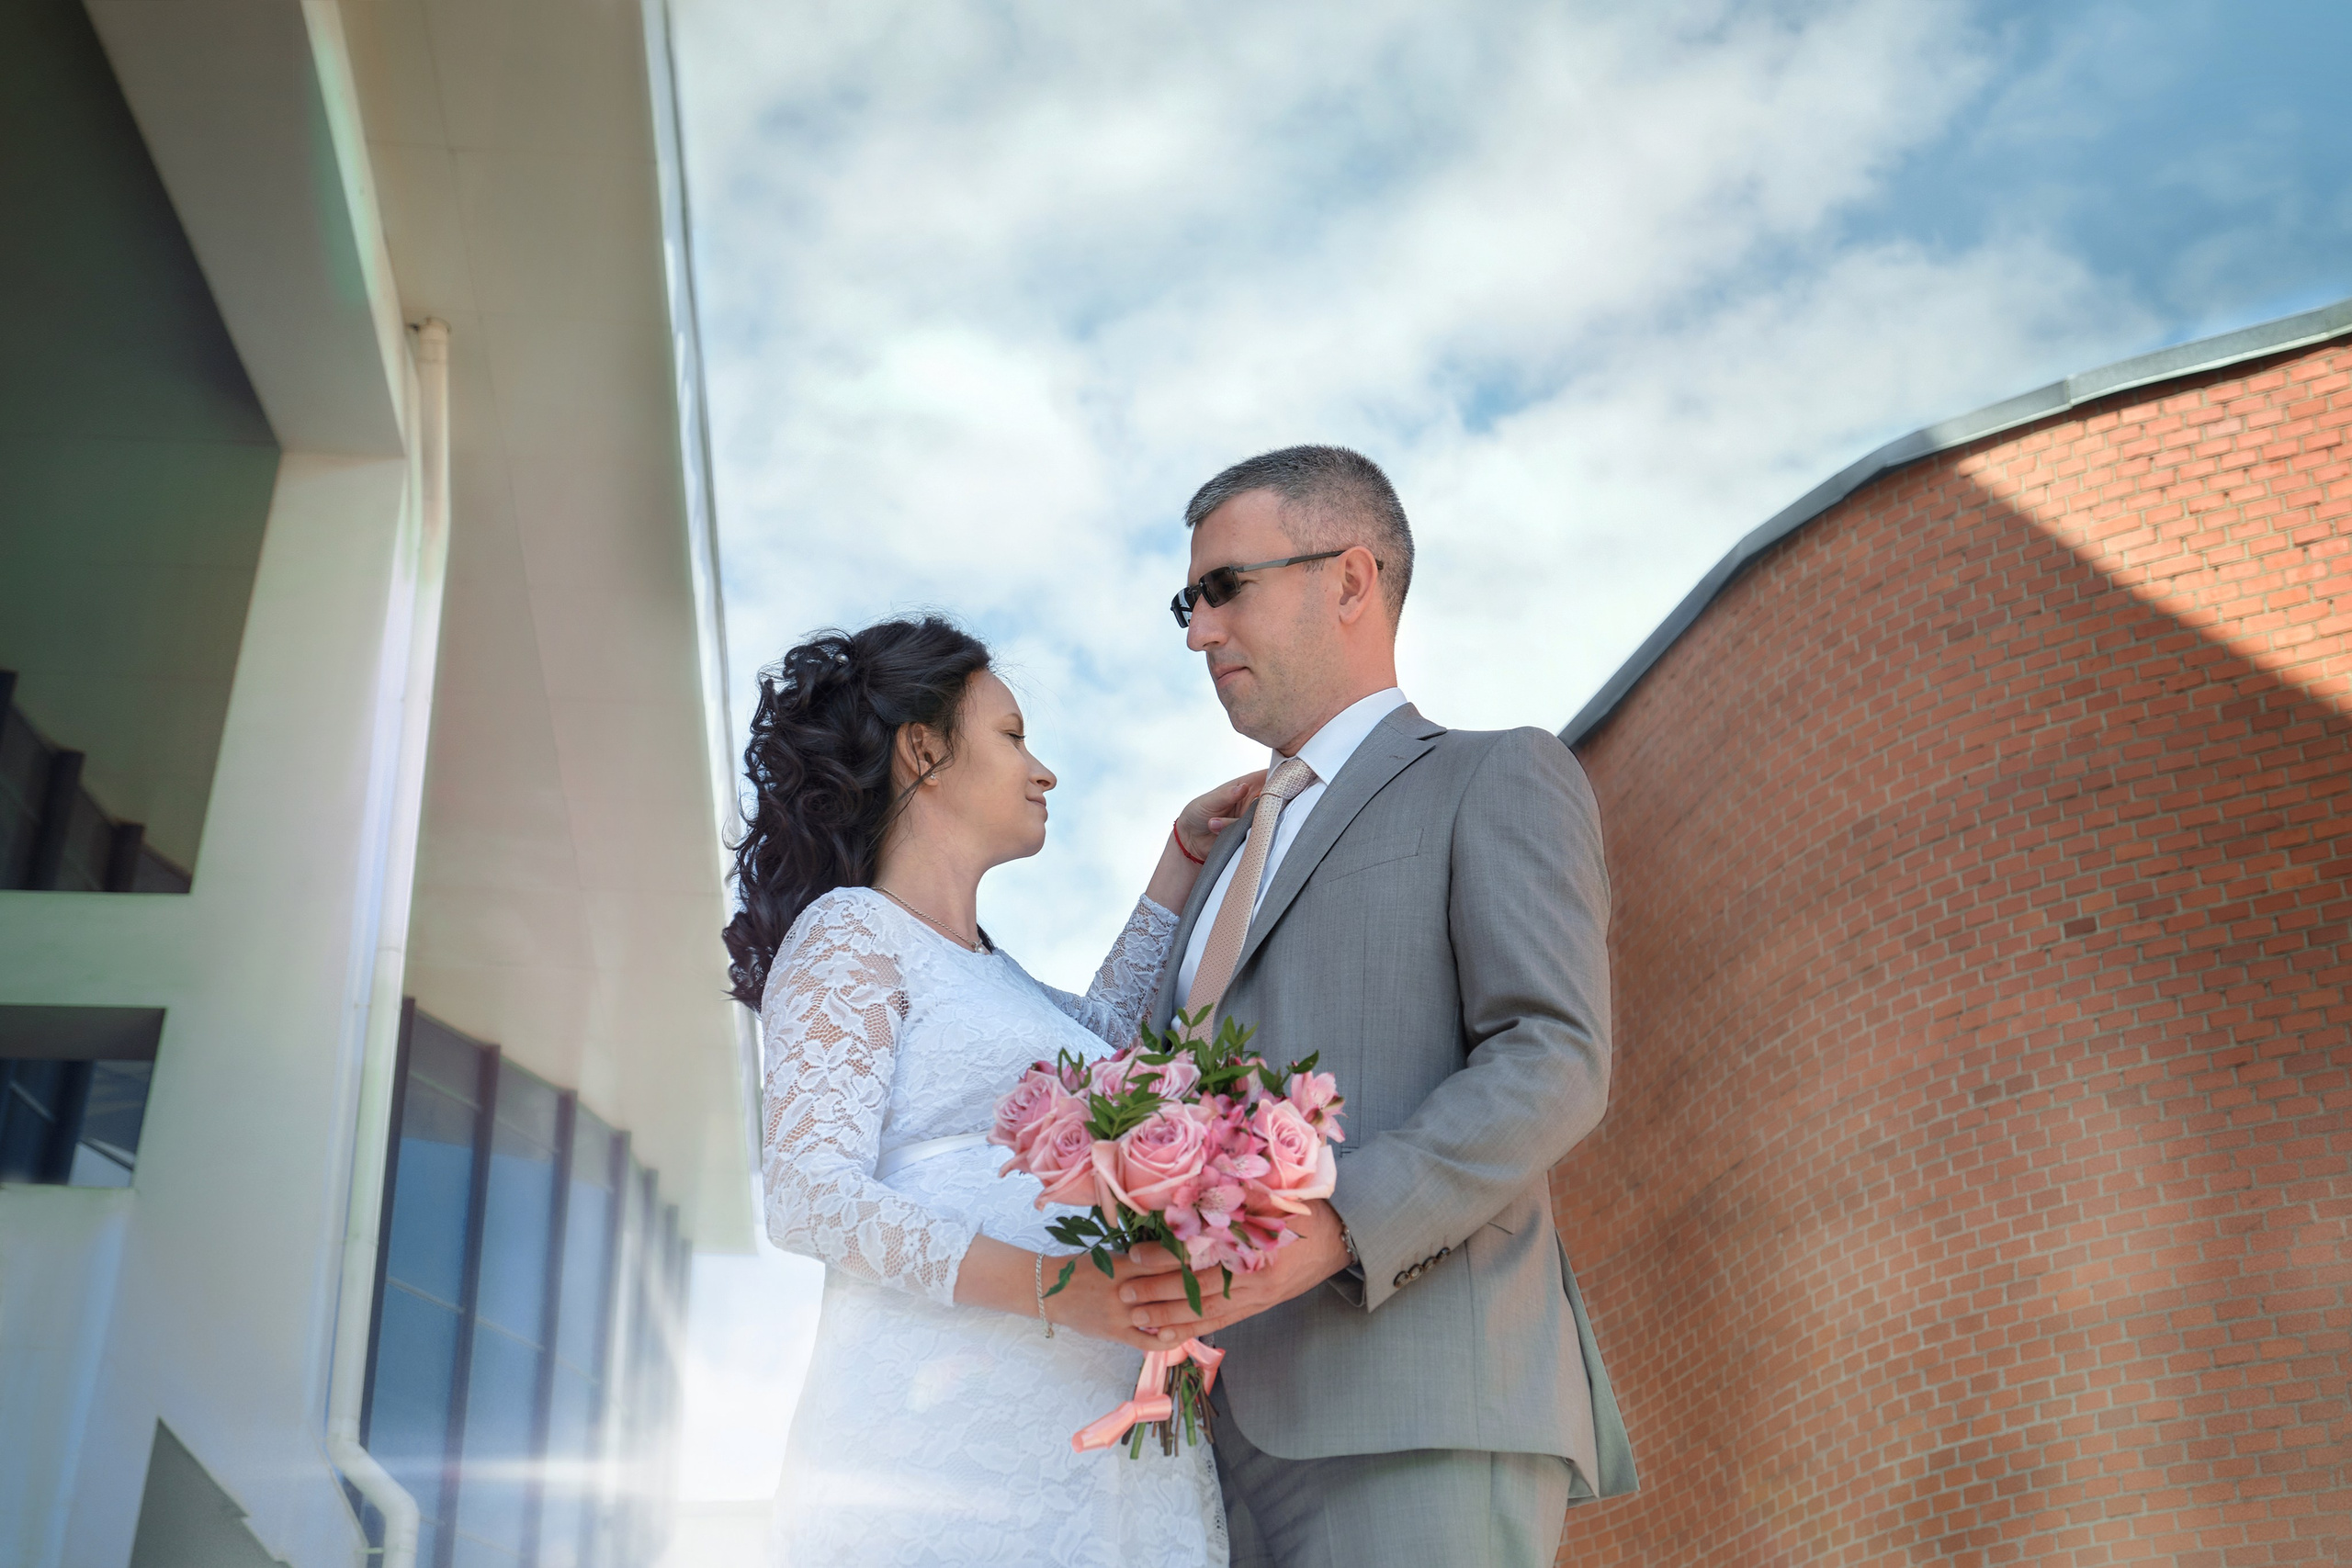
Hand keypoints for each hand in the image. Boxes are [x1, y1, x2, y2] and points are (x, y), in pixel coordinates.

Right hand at [1042, 1251, 1203, 1351]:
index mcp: (1125, 1265)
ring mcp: (1121, 1313)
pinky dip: (1166, 1341)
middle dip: (1196, 1286)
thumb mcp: (1110, 1257)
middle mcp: (1125, 1288)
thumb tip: (1174, 1254)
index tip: (1212, 1254)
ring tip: (1209, 1310)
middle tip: (1222, 1283)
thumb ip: (1139, 1259)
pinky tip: (1180, 1336)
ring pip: (1162, 1317)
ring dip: (1186, 1315)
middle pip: (1169, 1288)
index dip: (1189, 1259)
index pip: (1163, 1260)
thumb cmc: (1083, 1268)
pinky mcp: (1115, 1333)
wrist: (1049, 1290)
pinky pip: (1146, 1342)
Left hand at [1117, 1201, 1352, 1341]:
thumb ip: (1233, 1195)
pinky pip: (1223, 1321)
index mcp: (1257, 1243)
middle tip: (1125, 1294)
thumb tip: (1188, 1191)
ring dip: (1170, 1316)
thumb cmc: (1301, 1208)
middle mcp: (1257, 1275)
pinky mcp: (1260, 1306)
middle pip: (1200, 1288)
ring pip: (1208, 1310)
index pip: (1202, 1254)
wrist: (1339, 1236)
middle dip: (1159, 1292)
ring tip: (1136, 1318)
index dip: (1166, 1257)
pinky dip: (1194, 1329)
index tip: (1135, 1256)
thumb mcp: (1270, 1194)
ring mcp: (1259, 1295)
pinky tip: (1169, 1333)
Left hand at [1175, 770, 1266, 859]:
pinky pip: (1255, 836)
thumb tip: (1243, 788)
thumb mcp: (1209, 801)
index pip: (1270, 776)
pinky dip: (1238, 836)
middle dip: (1262, 807)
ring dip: (1236, 824)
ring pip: (1263, 820)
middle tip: (1239, 812)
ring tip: (1214, 823)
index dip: (1279, 779)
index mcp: (1247, 785)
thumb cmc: (1198, 812)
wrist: (1190, 839)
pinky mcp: (1251, 836)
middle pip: (1275, 800)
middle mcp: (1254, 802)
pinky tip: (1219, 833)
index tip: (1274, 787)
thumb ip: (1227, 795)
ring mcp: (1254, 820)